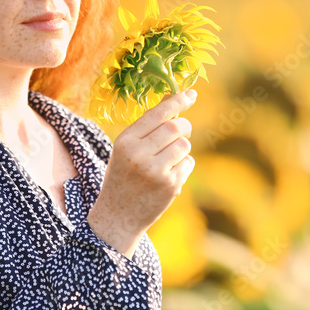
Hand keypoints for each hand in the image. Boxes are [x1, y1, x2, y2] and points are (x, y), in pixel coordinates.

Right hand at [87, 89, 196, 258]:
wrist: (118, 215)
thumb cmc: (124, 176)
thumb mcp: (126, 149)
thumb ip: (147, 126)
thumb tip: (171, 98)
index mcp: (125, 141)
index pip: (158, 114)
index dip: (178, 101)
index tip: (192, 93)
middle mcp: (139, 154)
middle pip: (176, 128)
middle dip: (184, 127)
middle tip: (183, 131)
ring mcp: (155, 171)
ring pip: (185, 145)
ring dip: (183, 149)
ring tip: (169, 159)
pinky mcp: (169, 186)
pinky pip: (188, 163)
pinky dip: (184, 166)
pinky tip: (169, 176)